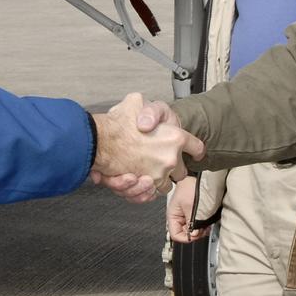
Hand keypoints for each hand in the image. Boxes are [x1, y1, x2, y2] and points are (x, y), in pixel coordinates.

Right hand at [89, 93, 204, 202]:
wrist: (98, 139)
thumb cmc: (117, 121)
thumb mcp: (137, 101)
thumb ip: (150, 109)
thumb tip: (150, 121)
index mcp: (175, 137)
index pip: (196, 147)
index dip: (195, 150)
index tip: (194, 153)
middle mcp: (170, 158)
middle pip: (181, 171)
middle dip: (172, 168)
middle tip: (160, 161)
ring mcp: (158, 174)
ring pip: (165, 185)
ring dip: (158, 180)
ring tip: (146, 172)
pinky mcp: (144, 185)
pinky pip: (150, 194)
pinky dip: (144, 190)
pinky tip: (137, 180)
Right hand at [167, 177, 207, 242]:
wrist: (201, 176)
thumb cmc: (192, 187)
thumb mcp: (191, 208)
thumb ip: (192, 224)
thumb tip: (193, 235)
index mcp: (173, 216)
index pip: (176, 235)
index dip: (186, 238)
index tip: (196, 235)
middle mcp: (178, 217)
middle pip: (185, 233)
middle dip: (195, 233)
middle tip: (203, 229)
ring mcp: (186, 215)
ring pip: (192, 230)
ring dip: (200, 229)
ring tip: (206, 224)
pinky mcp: (194, 213)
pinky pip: (197, 224)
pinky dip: (203, 224)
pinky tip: (207, 221)